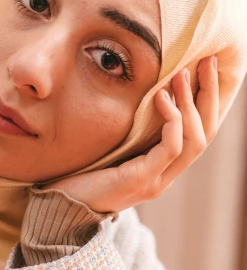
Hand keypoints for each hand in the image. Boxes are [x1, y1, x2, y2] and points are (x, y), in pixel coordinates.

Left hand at [39, 55, 218, 213]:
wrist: (59, 207)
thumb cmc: (79, 175)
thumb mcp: (111, 149)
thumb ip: (129, 132)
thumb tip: (138, 94)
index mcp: (161, 168)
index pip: (199, 132)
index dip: (207, 99)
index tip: (205, 67)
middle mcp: (165, 177)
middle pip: (206, 134)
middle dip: (209, 95)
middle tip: (207, 62)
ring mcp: (156, 181)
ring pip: (195, 140)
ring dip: (190, 103)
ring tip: (181, 75)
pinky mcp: (142, 181)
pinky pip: (171, 148)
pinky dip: (171, 120)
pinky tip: (161, 98)